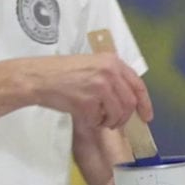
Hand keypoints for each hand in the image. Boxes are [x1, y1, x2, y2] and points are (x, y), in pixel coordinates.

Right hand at [26, 54, 152, 129]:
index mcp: (112, 62)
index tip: (147, 116)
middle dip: (125, 117)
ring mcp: (99, 87)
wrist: (38, 78)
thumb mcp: (91, 64)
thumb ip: (111, 76)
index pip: (138, 84)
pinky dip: (93, 122)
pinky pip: (98, 119)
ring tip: (98, 119)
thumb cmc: (61, 72)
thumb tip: (127, 98)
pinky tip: (84, 115)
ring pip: (117, 114)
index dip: (145, 103)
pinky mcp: (87, 102)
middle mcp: (109, 72)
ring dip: (109, 122)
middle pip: (129, 103)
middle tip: (115, 123)